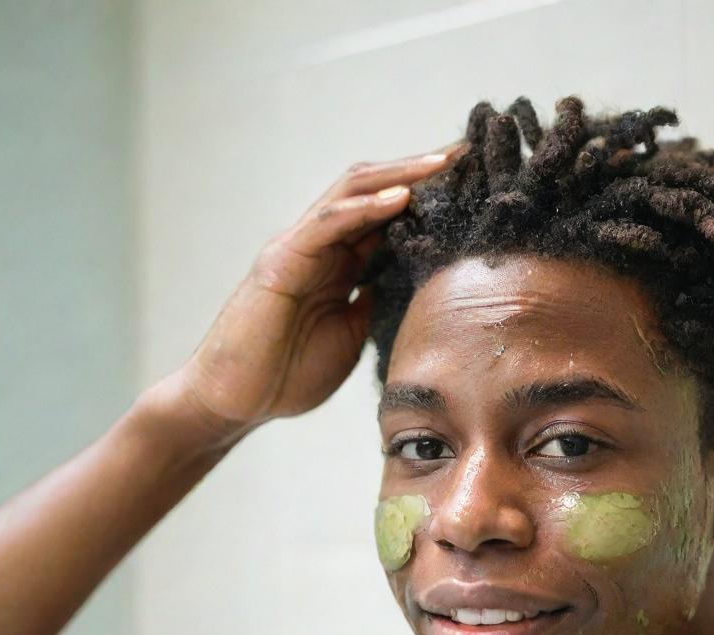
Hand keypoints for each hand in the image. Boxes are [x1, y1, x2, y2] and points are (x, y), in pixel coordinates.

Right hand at [168, 141, 466, 443]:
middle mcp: (322, 245)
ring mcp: (300, 248)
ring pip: (353, 192)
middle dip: (423, 170)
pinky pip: (327, 223)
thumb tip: (412, 287)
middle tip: (470, 154)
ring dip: (401, 174)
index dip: (430, 198)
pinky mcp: (282, 260)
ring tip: (445, 162)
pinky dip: (365, 208)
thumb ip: (374, 304)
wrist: (238, 401)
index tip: (475, 185)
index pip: (390, 216)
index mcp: (341, 264)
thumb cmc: (289, 374)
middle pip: (377, 190)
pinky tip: (402, 198)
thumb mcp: (351, 336)